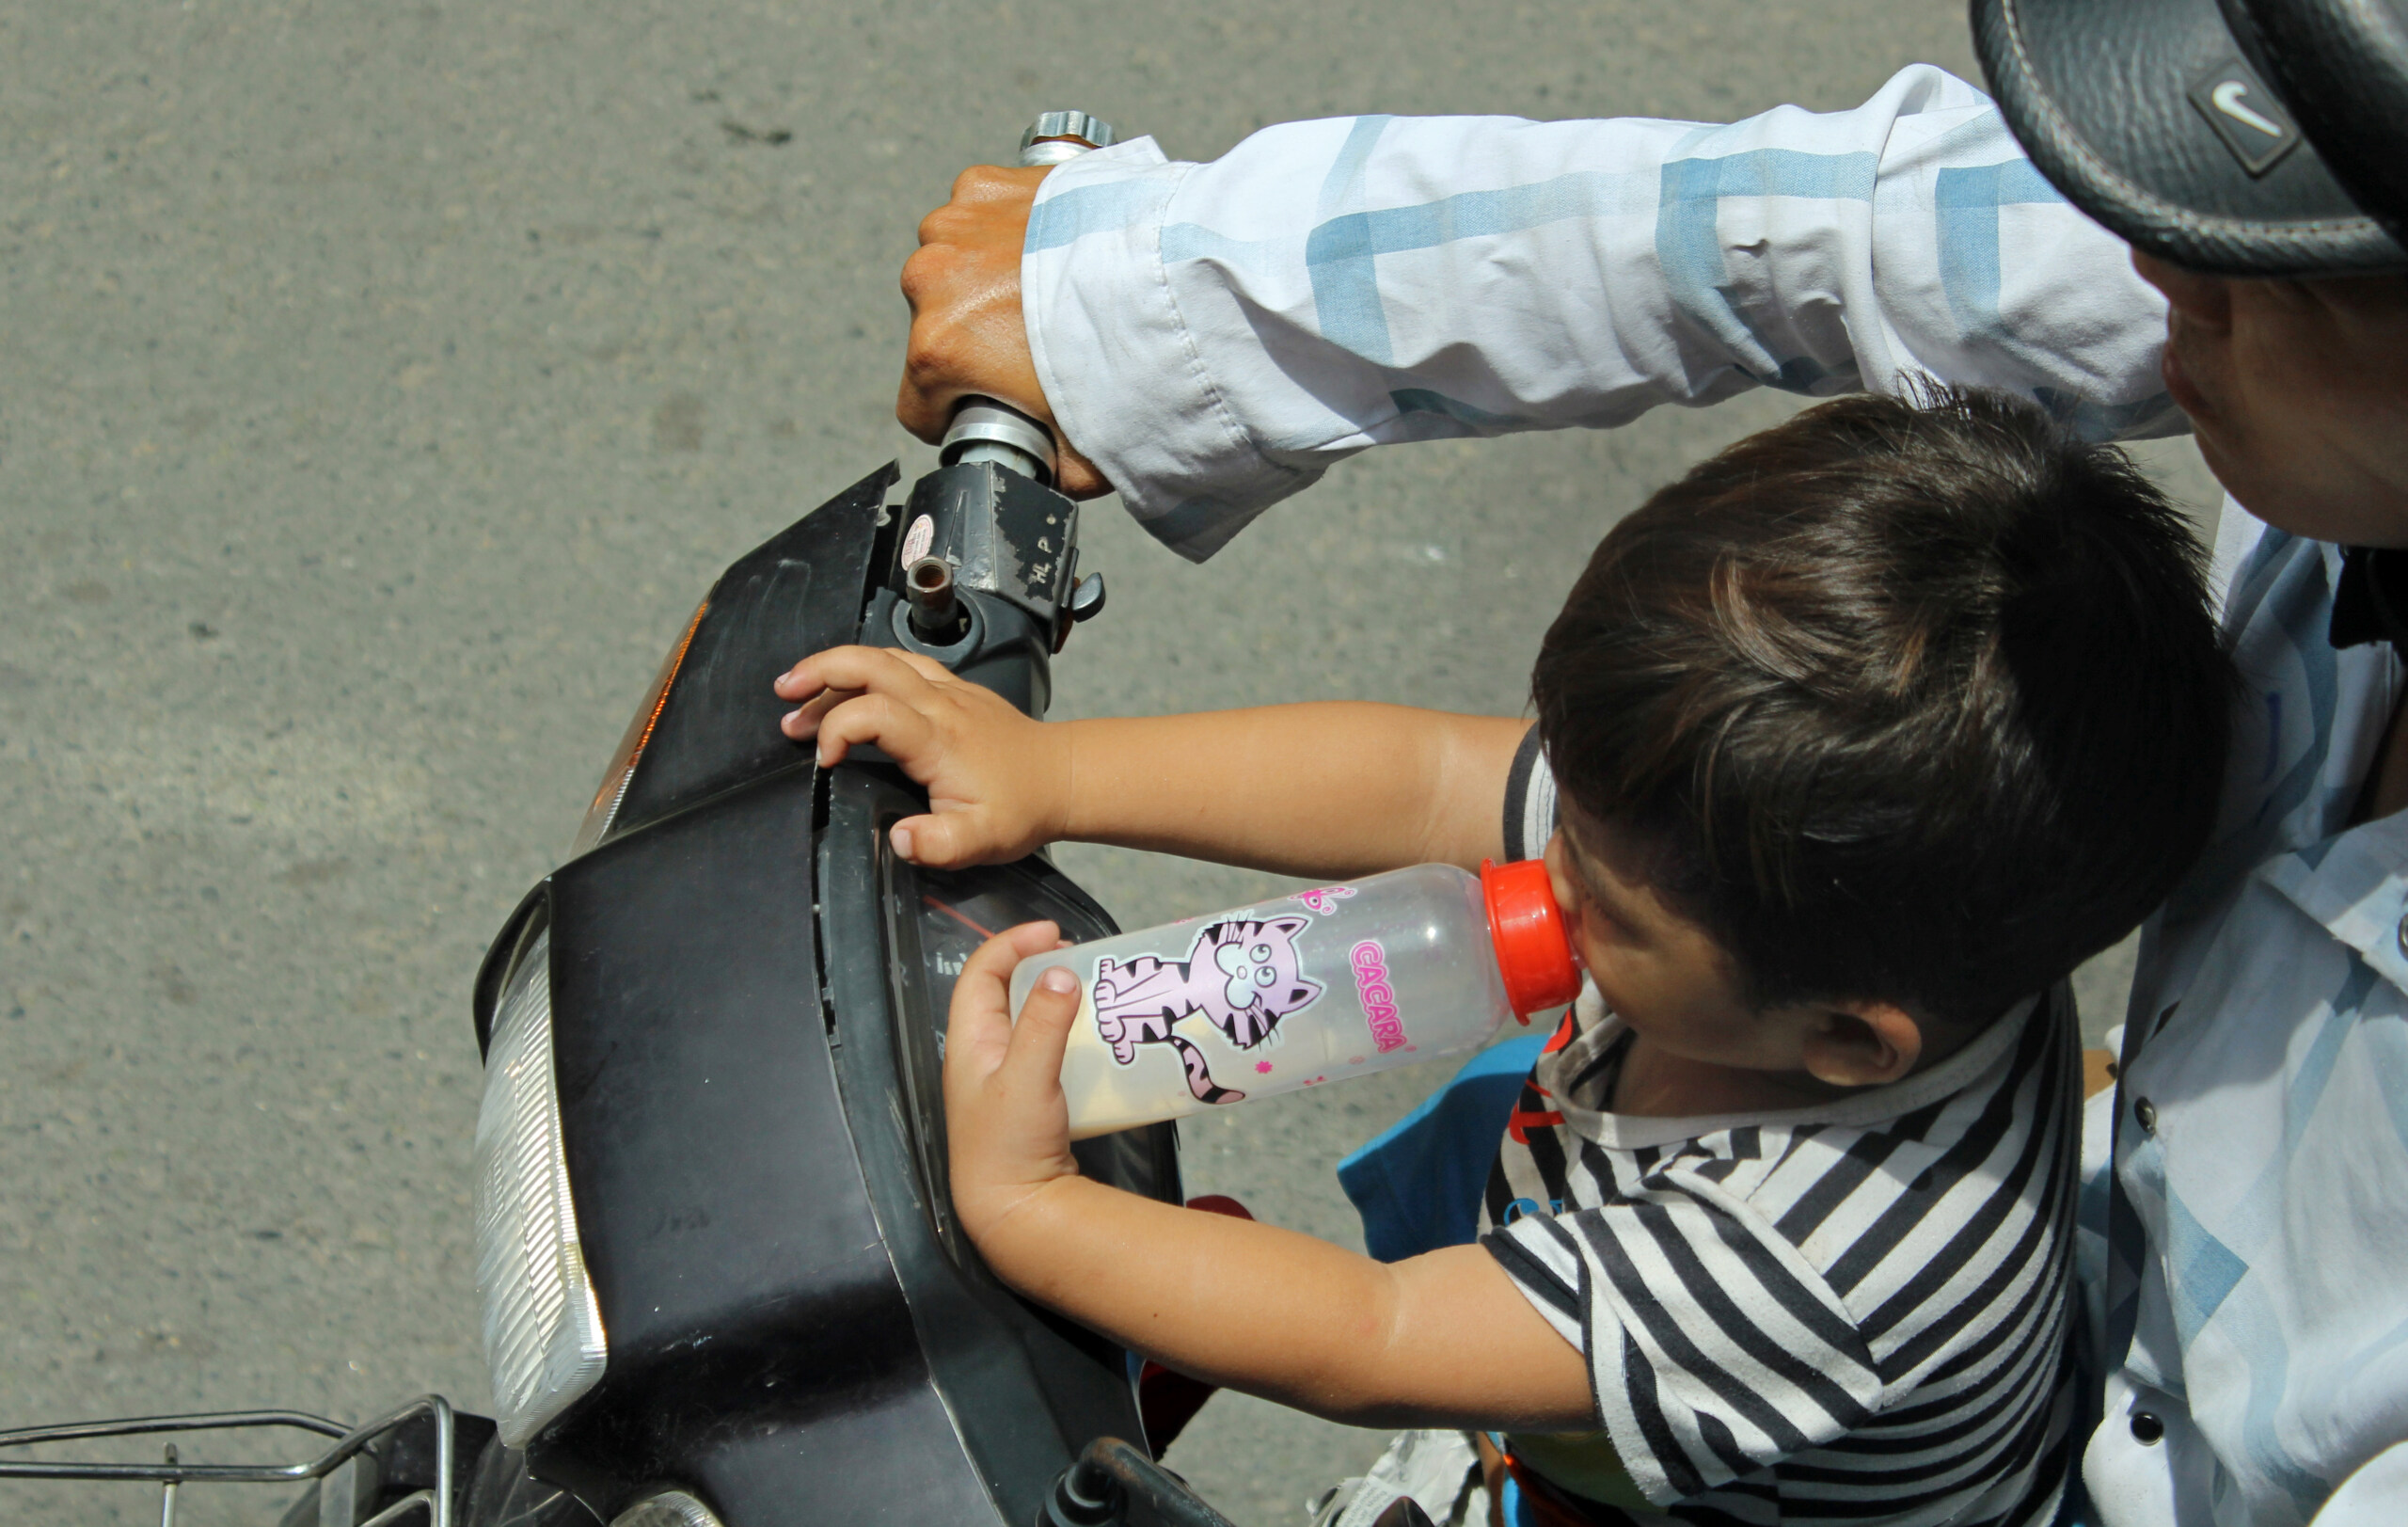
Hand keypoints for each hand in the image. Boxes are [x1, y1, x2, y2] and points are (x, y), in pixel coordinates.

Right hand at [772, 644, 1072, 865]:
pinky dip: (867, 666)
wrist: (1062, 777)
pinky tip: (849, 682)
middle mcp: (940, 704)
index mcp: (939, 739)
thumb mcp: (983, 840)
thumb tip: (899, 839)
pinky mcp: (954, 688)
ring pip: (884, 657)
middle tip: (784, 693)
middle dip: (820, 671)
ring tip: (800, 690)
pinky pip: (903, 661)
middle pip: (871, 663)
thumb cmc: (1021, 808)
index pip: (874, 713)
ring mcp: (948, 690)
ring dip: (837, 666)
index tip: (823, 763)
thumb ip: (939, 844)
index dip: (837, 730)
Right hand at [900, 164, 1110, 497]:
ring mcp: (958, 222)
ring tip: (1050, 293)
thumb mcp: (1081, 460)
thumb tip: (1039, 478)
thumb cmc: (1128, 367)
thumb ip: (1042, 473)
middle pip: (934, 328)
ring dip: (987, 280)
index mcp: (938, 348)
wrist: (1176, 280)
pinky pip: (980, 215)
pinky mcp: (989, 182)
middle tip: (1041, 347)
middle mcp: (933, 278)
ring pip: (954, 267)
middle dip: (976, 342)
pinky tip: (1053, 249)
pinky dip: (1007, 231)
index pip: (918, 406)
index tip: (996, 408)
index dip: (957, 417)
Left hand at [943, 921, 1084, 1245]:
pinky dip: (1068, 1035)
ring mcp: (1002, 1080)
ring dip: (1056, 1000)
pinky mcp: (1027, 1102)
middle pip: (1003, 992)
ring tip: (1092, 991)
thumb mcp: (1028, 1078)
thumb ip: (1044, 1023)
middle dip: (1038, 966)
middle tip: (1078, 957)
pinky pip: (1045, 1051)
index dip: (1012, 943)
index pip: (981, 973)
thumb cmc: (1009, 1145)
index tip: (1054, 932)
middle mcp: (981, 1056)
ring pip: (1025, 1022)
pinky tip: (1096, 1042)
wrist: (1013, 1214)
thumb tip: (1060, 971)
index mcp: (969, 1042)